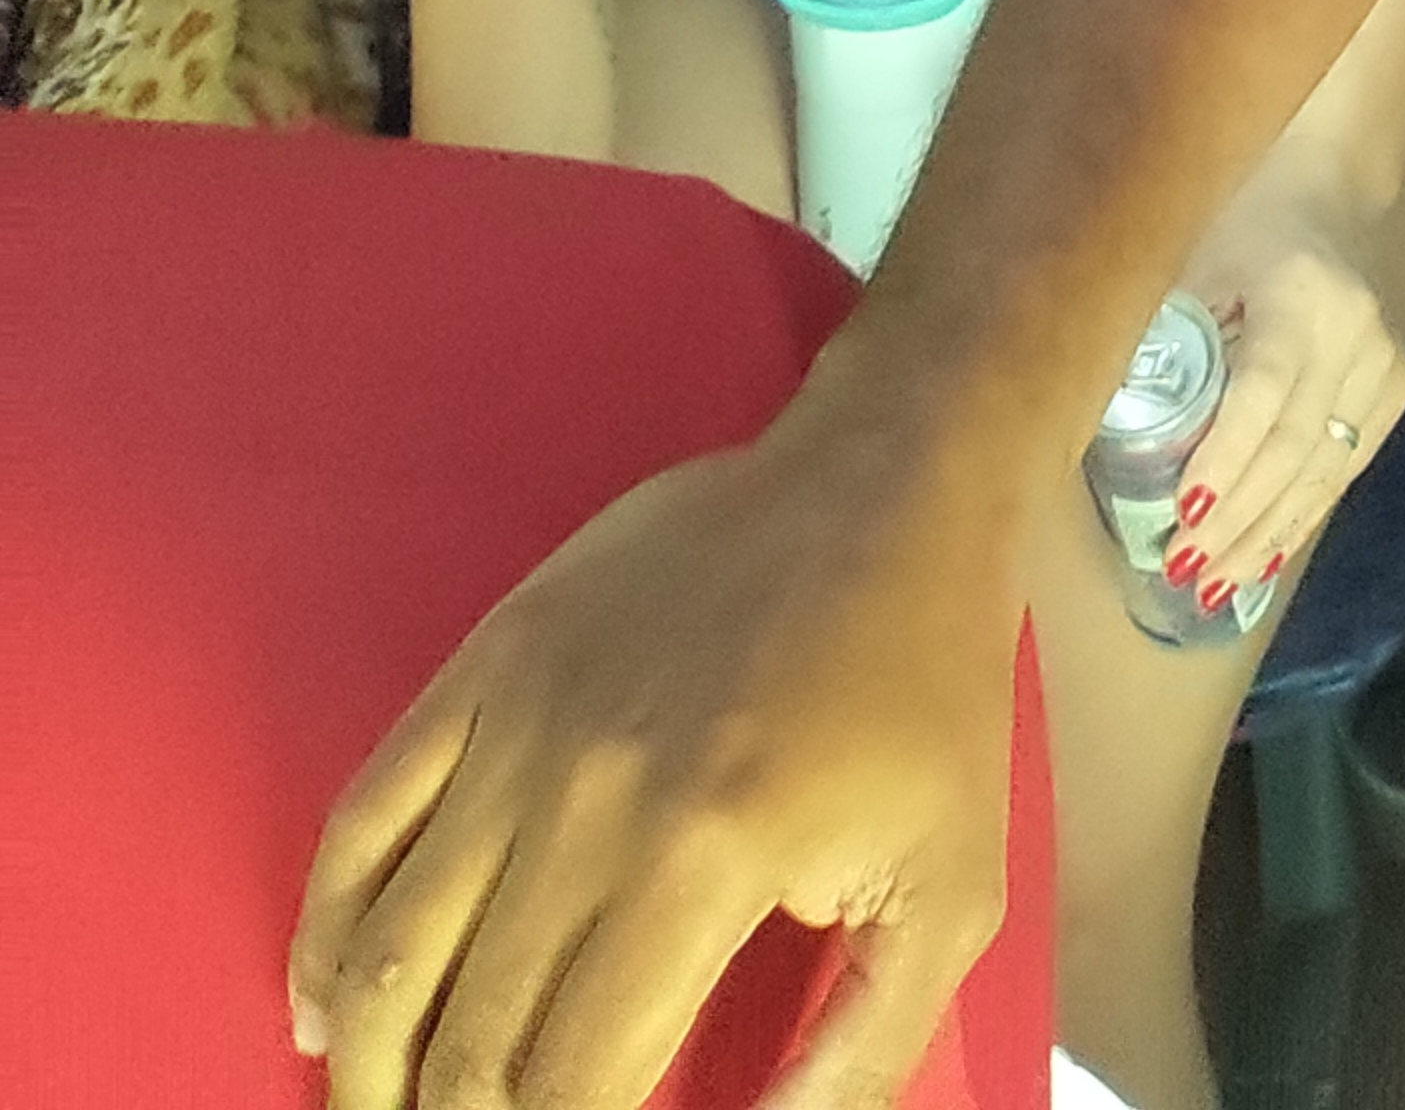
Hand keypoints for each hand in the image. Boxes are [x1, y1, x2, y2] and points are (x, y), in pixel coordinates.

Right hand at [292, 422, 1026, 1109]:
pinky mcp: (489, 661)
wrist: (887, 482)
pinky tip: (325, 1008)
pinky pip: (365, 818)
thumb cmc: (927, 691)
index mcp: (706, 861)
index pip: (574, 1085)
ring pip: (393, 948)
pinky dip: (326, 933)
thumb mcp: (950, 889)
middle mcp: (591, 799)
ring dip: (372, 1068)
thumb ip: (862, 1054)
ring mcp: (523, 723)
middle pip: (472, 1037)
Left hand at [1164, 223, 1404, 620]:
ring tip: (1214, 583)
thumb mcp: (1194, 262)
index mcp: (1301, 293)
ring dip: (1266, 535)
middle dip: (1237, 518)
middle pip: (1294, 445)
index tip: (1181, 516)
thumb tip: (1108, 430)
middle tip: (1183, 568)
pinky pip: (1345, 468)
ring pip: (1324, 470)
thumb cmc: (1241, 226)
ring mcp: (1385, 363)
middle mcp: (1355, 332)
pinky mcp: (1397, 388)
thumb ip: (1164, 339)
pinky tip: (1262, 556)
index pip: (1262, 392)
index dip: (1223, 459)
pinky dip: (1299, 517)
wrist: (1328, 191)